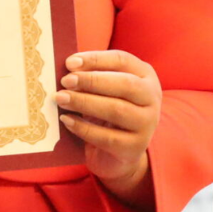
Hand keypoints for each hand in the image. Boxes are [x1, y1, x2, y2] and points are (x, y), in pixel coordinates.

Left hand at [54, 50, 160, 207]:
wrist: (119, 151)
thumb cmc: (107, 109)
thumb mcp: (103, 89)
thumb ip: (89, 76)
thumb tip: (67, 70)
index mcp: (144, 75)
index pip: (122, 60)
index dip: (95, 59)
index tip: (69, 63)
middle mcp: (151, 98)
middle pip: (125, 84)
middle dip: (91, 81)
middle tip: (65, 81)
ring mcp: (147, 124)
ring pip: (116, 110)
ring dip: (84, 102)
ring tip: (61, 99)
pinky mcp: (135, 147)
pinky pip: (107, 137)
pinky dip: (84, 128)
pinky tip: (67, 120)